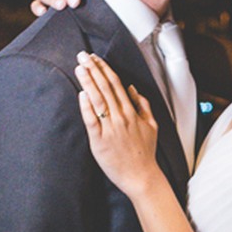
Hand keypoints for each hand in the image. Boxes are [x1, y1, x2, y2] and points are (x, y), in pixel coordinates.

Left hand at [75, 51, 159, 195]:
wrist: (141, 177)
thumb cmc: (145, 153)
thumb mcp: (151, 126)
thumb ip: (143, 105)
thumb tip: (132, 89)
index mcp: (132, 112)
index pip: (116, 84)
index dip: (105, 69)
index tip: (95, 58)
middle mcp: (121, 118)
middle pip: (106, 87)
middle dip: (94, 69)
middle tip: (83, 55)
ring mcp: (110, 129)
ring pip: (98, 100)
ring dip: (88, 82)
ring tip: (80, 67)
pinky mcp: (100, 141)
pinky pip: (92, 120)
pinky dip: (87, 106)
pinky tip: (81, 93)